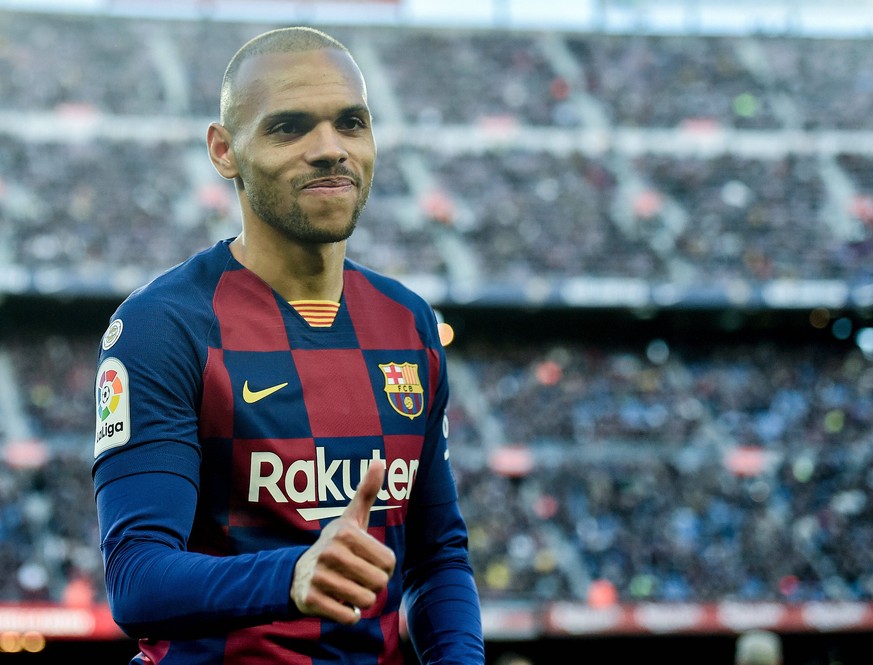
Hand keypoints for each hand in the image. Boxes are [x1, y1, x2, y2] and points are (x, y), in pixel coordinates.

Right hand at [290, 460, 395, 623]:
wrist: (298, 573)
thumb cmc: (337, 545)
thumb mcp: (351, 518)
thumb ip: (366, 492)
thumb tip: (380, 461)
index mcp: (345, 532)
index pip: (389, 562)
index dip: (383, 566)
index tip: (366, 560)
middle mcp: (330, 552)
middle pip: (379, 583)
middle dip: (373, 584)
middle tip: (355, 576)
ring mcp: (318, 576)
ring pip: (366, 601)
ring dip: (360, 600)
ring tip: (345, 587)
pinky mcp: (310, 600)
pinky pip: (349, 617)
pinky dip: (347, 614)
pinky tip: (336, 601)